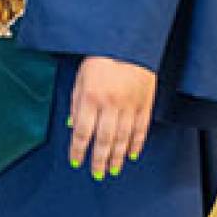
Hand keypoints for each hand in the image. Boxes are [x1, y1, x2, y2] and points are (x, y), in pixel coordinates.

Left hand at [68, 55, 156, 179]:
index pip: (82, 132)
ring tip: (112, 169)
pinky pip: (140, 129)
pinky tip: (131, 155)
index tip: (76, 161)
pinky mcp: (145, 104)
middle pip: (103, 140)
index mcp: (91, 97)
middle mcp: (110, 104)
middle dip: (98, 160)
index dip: (78, 149)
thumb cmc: (100, 57)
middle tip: (96, 173)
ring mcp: (129, 105)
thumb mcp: (80, 78)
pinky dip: (136, 144)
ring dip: (116, 157)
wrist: (127, 42)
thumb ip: (76, 104)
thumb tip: (72, 127)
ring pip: (123, 139)